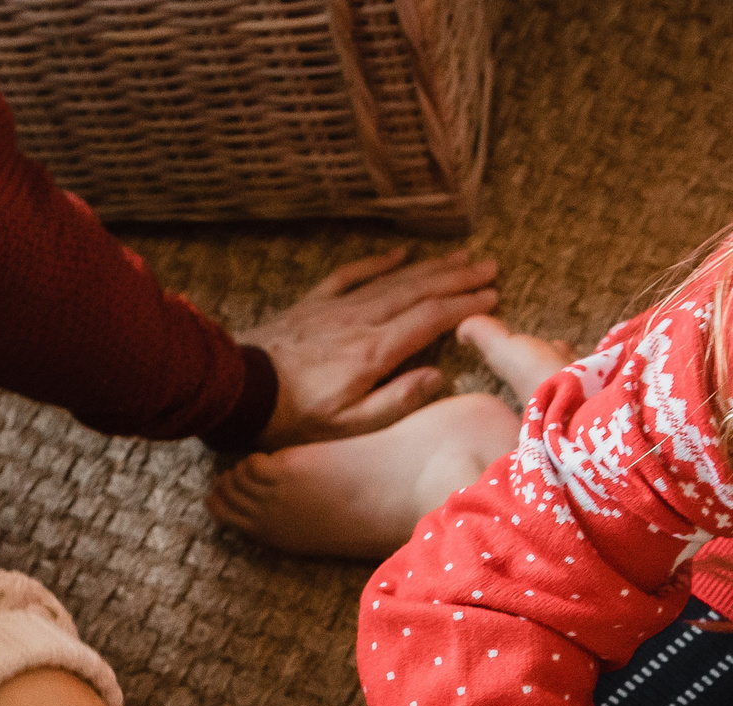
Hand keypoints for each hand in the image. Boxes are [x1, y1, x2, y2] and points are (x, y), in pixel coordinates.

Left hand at [247, 248, 500, 448]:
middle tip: (489, 266)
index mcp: (375, 352)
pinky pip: (352, 275)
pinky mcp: (314, 305)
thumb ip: (397, 400)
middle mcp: (362, 321)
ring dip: (430, 266)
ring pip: (393, 279)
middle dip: (458, 278)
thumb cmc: (295, 416)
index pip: (431, 320)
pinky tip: (399, 253)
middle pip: (419, 291)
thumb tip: (438, 375)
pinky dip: (378, 262)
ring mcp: (337, 309)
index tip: (492, 296)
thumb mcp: (350, 425)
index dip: (465, 306)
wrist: (239, 390)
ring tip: (460, 255)